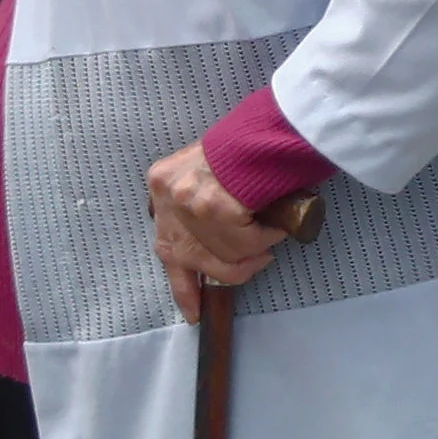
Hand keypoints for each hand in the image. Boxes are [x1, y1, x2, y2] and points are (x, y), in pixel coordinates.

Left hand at [147, 143, 294, 320]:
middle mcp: (169, 195)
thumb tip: (217, 248)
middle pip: (194, 259)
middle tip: (257, 263)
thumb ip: (199, 204)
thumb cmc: (246, 148)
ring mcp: (189, 202)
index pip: (166, 245)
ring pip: (223, 256)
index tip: (193, 312)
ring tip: (270, 235)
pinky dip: (265, 239)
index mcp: (162, 184)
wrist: (267, 126)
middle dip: (229, 270)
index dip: (182, 285)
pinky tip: (274, 224)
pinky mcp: (214, 208)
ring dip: (253, 252)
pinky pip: (245, 245)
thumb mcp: (206, 172)